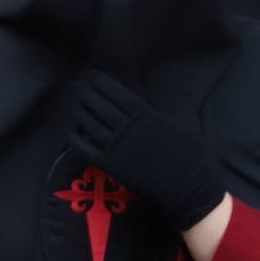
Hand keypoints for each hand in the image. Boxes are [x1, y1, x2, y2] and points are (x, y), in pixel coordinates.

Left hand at [67, 71, 225, 233]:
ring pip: (89, 122)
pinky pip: (84, 147)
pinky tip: (71, 127)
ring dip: (78, 108)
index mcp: (145, 115)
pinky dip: (75, 136)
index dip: (100, 81)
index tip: (90, 74)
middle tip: (77, 82)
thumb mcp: (176, 125)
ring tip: (73, 99)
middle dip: (85, 90)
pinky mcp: (109, 164)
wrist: (187, 186)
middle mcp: (127, 128)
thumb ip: (156, 113)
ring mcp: (116, 146)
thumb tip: (143, 102)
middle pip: (98, 104)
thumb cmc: (188, 155)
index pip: (115, 92)